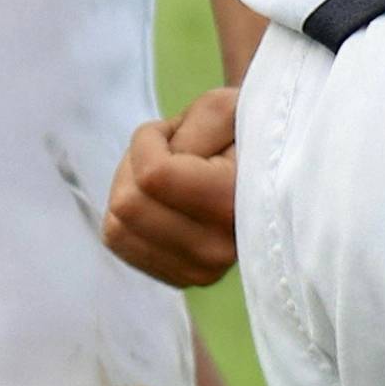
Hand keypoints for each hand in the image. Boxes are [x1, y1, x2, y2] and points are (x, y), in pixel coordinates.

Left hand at [102, 87, 238, 286]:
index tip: (178, 129)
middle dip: (136, 164)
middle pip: (126, 203)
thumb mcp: (225, 108)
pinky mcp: (180, 278)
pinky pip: (118, 241)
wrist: (269, 170)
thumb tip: (151, 175)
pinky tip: (163, 202)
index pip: (152, 175)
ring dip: (132, 188)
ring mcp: (199, 271)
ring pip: (115, 225)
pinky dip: (130, 215)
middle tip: (172, 152)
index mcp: (234, 205)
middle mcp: (219, 250)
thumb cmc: (243, 131)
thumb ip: (192, 128)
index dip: (150, 139)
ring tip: (169, 175)